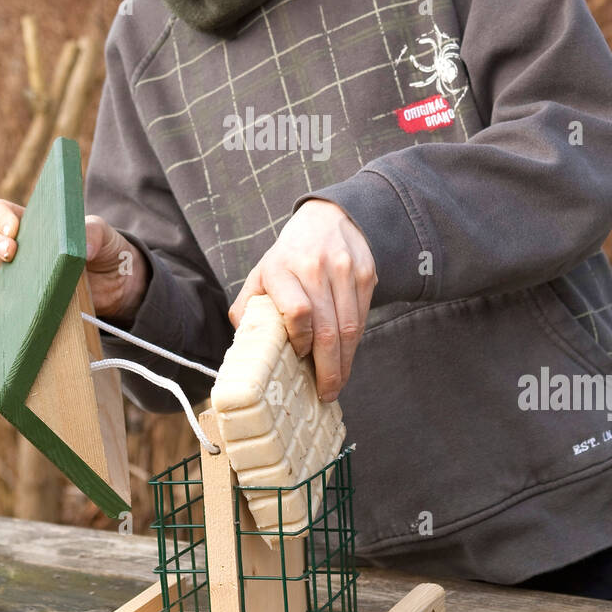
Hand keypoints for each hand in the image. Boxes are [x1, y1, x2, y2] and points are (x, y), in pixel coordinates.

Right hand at [0, 198, 150, 320]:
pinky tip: (1, 314)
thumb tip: (82, 251)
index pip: (2, 212)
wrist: (121, 283)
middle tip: (13, 252)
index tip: (14, 228)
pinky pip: (7, 311)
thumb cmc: (105, 249)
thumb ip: (93, 233)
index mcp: (35, 226)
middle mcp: (23, 253)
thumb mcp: (102, 233)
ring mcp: (24, 282)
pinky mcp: (32, 306)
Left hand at [228, 199, 376, 402]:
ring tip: (336, 383)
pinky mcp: (366, 274)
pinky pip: (363, 318)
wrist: (328, 219)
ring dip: (344, 363)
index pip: (297, 312)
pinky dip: (355, 344)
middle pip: (328, 329)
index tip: (298, 358)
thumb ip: (247, 307)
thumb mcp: (261, 273)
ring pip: (351, 328)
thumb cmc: (289, 255)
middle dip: (328, 369)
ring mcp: (344, 270)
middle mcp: (315, 267)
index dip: (300, 341)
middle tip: (325, 393)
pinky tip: (346, 358)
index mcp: (281, 267)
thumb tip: (245, 346)